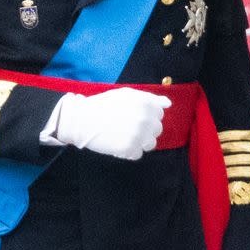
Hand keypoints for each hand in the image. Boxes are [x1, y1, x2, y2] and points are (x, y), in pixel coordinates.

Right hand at [49, 88, 170, 159]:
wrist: (82, 119)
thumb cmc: (103, 105)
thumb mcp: (127, 95)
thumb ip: (150, 99)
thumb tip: (167, 104)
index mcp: (147, 104)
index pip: (159, 115)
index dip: (146, 116)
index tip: (132, 117)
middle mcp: (146, 119)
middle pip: (156, 130)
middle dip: (144, 130)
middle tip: (125, 127)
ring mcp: (139, 136)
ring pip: (150, 144)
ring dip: (139, 142)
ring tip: (122, 136)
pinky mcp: (130, 149)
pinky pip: (137, 154)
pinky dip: (128, 152)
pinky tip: (117, 143)